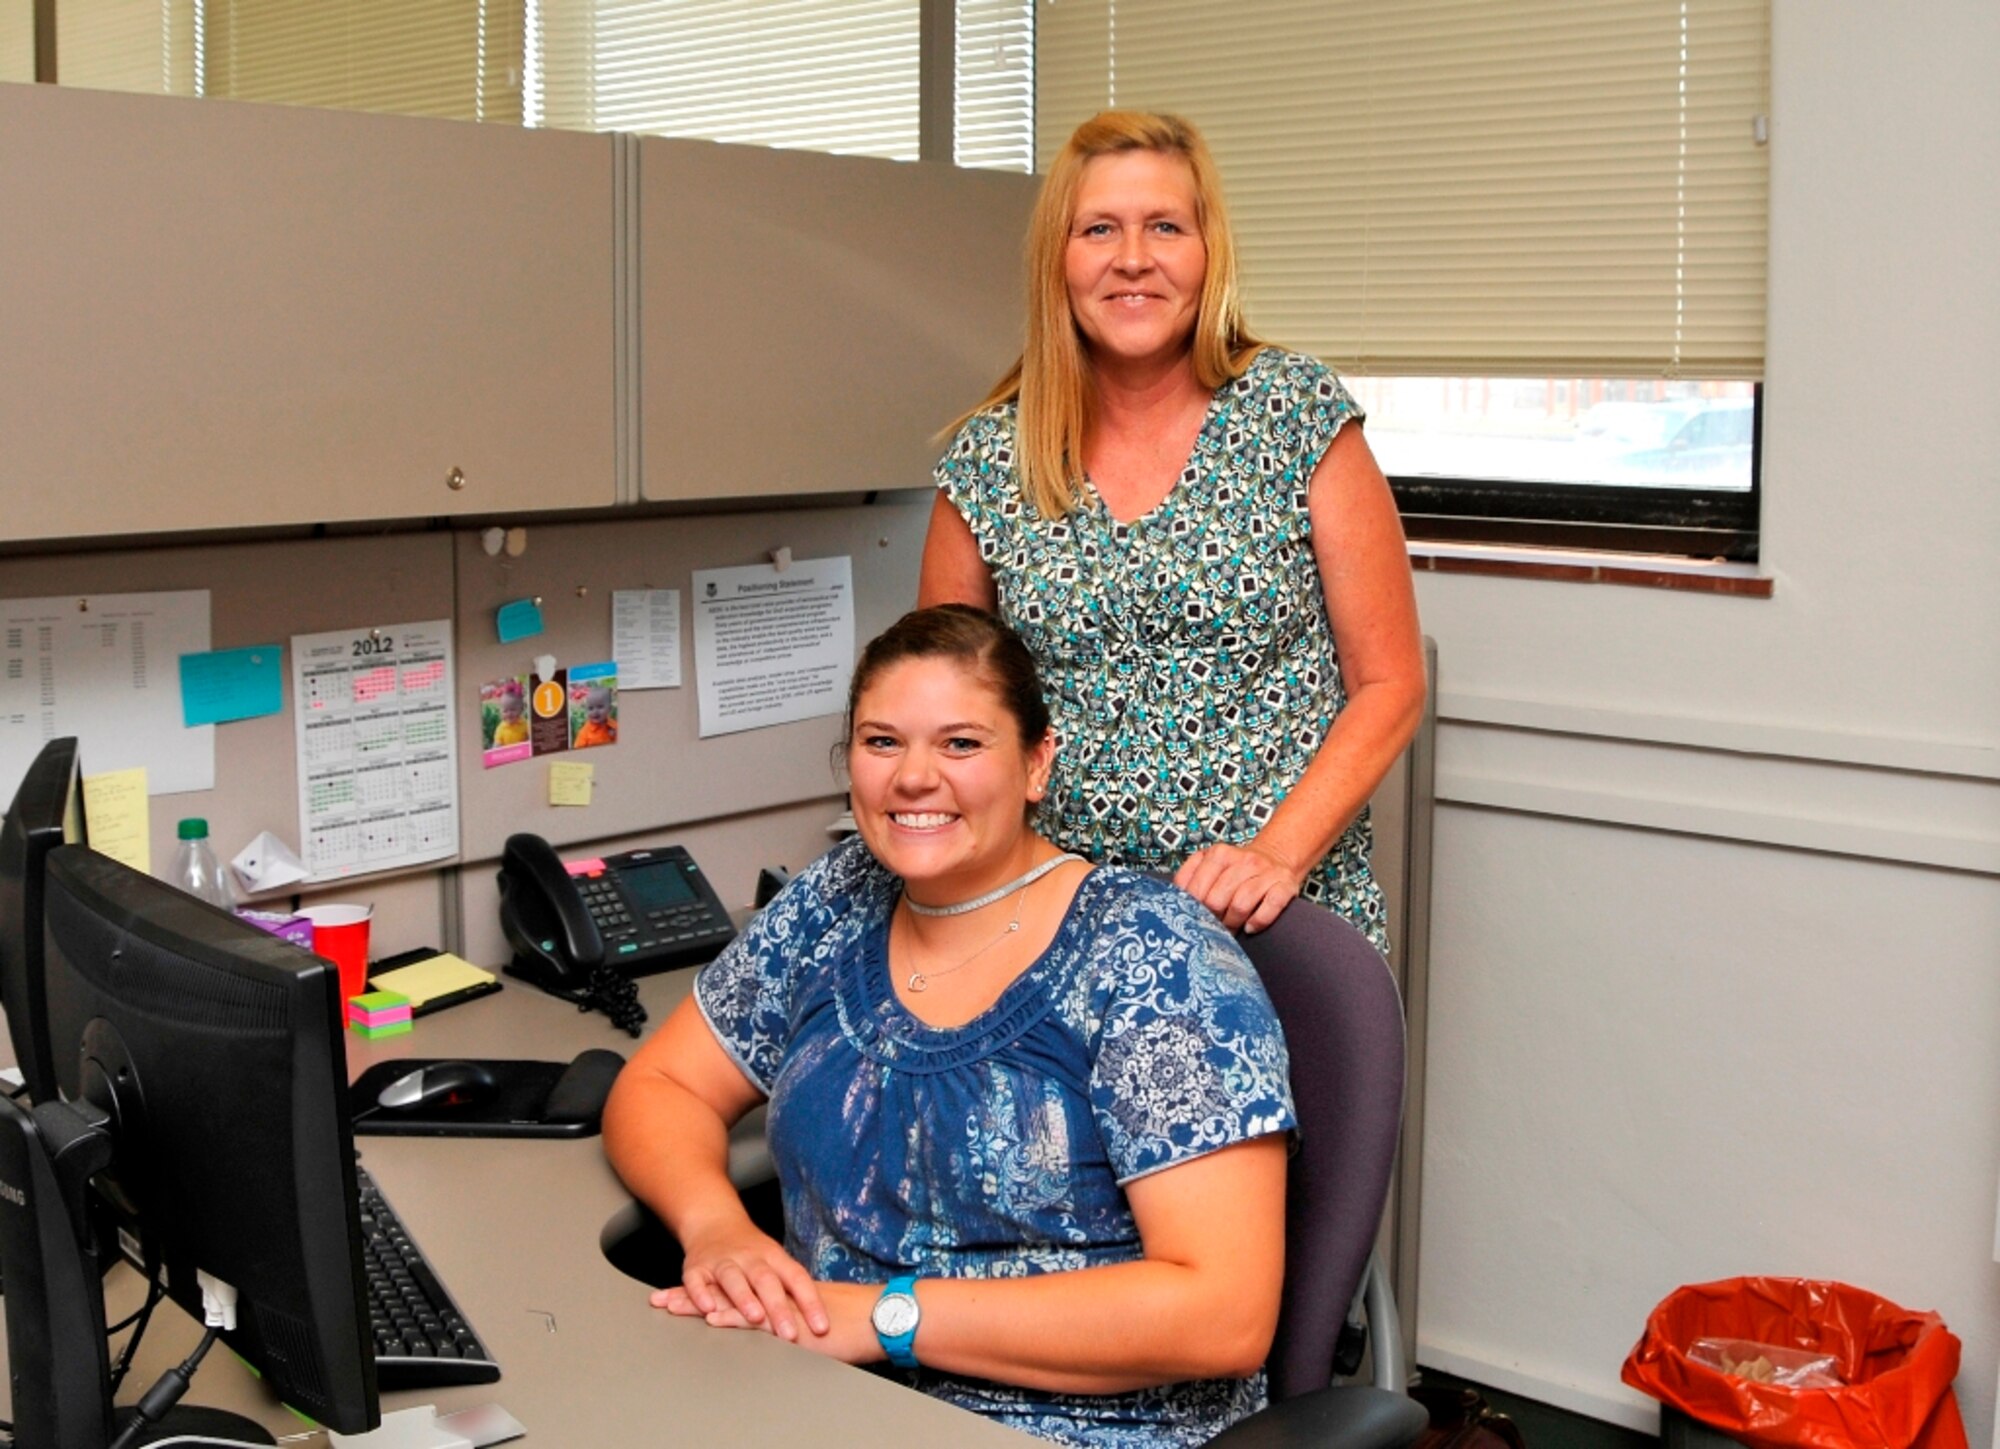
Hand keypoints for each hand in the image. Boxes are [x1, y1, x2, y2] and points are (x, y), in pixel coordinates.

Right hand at [650, 1222, 826, 1341]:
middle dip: (779, 1307)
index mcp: (774, 1257)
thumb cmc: (752, 1252)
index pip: (796, 1278)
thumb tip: (820, 1323)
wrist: (714, 1222)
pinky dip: (700, 1293)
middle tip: (790, 1334)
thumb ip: (792, 1290)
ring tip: (755, 1317)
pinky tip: (707, 1308)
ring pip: (734, 1278)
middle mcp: (749, 1258)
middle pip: (766, 1280)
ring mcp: (722, 1261)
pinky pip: (697, 1280)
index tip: (822, 1328)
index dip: (811, 1302)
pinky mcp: (696, 1268)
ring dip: (745, 1297)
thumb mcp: (775, 1262)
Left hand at [657, 1277, 884, 1364]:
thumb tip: (784, 1329)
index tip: (682, 1294)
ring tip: (671, 1306)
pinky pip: (757, 1319)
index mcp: (780, 1296)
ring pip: (734, 1303)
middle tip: (663, 1298)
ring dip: (701, 1305)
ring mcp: (782, 1309)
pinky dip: (734, 1317)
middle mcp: (777, 1298)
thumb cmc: (856, 1324)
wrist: (879, 1318)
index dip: (709, 1293)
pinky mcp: (791, 1323)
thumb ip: (795, 1321)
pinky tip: (713, 1317)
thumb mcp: (816, 1322)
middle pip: (727, 1294)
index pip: (738, 1292)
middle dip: (693, 1297)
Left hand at [1174, 841, 1304, 932]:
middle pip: (1216, 900)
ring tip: (1230, 929)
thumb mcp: (1211, 863)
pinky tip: (1250, 927)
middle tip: (1213, 928)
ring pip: (1240, 905)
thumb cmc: (1237, 869)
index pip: (1196, 889)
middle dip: (1212, 920)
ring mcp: (1266, 873)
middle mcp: (1243, 860)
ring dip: (1232, 924)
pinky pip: (1270, 907)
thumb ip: (1190, 877)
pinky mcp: (1285, 886)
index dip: (1193, 910)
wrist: (1277, 856)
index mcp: (1219, 854)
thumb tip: (1174, 903)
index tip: (1194, 919)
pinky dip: (1258, 921)